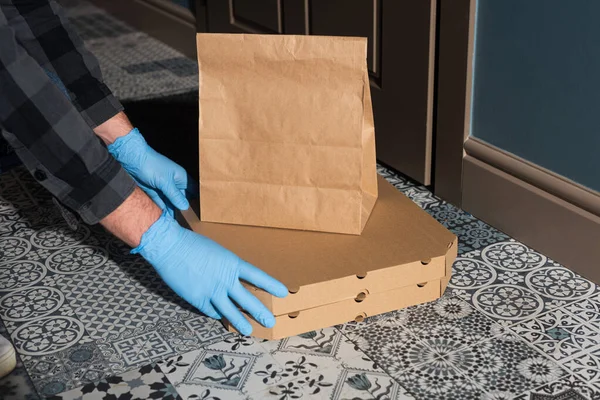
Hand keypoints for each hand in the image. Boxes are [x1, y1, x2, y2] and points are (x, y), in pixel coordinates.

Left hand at [108, 128, 191, 216]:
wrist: (131, 158)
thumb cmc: (151, 165)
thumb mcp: (165, 182)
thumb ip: (175, 195)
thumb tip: (185, 207)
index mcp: (180, 177)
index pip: (193, 190)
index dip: (196, 199)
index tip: (199, 212)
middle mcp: (173, 182)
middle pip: (181, 197)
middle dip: (183, 207)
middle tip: (186, 221)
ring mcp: (162, 186)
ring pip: (170, 200)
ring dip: (171, 209)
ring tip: (175, 222)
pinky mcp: (152, 190)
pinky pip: (159, 201)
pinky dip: (161, 207)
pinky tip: (165, 216)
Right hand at [133, 212, 287, 334]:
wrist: (170, 247)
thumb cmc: (192, 244)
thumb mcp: (217, 252)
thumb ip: (226, 266)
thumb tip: (232, 277)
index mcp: (232, 263)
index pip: (257, 276)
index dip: (271, 285)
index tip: (283, 293)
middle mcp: (225, 279)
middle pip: (247, 300)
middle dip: (259, 312)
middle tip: (270, 322)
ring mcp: (211, 291)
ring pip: (230, 311)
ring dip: (240, 322)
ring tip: (248, 331)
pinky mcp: (197, 299)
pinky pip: (210, 310)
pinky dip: (215, 314)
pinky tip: (219, 317)